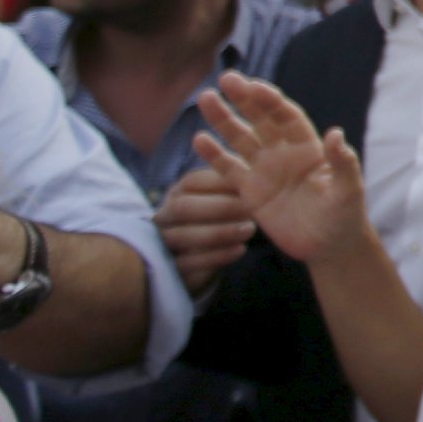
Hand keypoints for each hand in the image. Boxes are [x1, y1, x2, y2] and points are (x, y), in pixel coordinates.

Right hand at [154, 167, 258, 293]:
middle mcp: (164, 215)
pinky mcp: (170, 270)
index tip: (252, 182)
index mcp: (178, 193)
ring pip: (182, 236)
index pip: (193, 181)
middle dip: (219, 207)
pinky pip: (188, 263)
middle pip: (183, 207)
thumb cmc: (219, 219)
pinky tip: (240, 250)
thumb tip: (260, 152)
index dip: (221, 181)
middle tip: (251, 208)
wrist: (200, 260)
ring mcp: (162, 242)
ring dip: (219, 232)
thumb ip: (236, 179)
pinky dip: (216, 256)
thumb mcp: (224, 198)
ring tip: (250, 229)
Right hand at [194, 75, 370, 265]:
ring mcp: (265, 169)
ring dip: (223, 119)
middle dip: (245, 99)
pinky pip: (229, 168)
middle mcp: (284, 152)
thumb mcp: (348, 190)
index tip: (253, 86)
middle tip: (226, 79)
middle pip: (261, 119)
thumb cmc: (345, 216)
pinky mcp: (250, 191)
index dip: (271, 101)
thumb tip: (335, 134)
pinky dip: (214, 155)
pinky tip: (198, 139)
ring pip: (241, 138)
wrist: (329, 246)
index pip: (287, 116)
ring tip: (205, 99)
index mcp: (309, 146)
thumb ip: (342, 163)